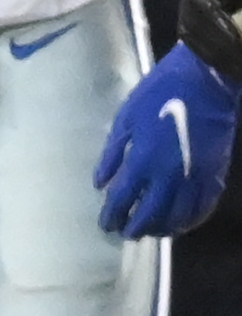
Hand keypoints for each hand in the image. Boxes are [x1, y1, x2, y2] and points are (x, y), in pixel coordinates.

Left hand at [94, 42, 237, 237]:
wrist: (205, 82)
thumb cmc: (158, 95)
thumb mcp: (125, 120)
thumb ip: (112, 155)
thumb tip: (100, 184)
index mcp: (142, 161)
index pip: (122, 200)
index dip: (112, 216)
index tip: (106, 225)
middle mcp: (169, 176)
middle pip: (150, 215)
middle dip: (136, 228)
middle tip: (126, 233)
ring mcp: (195, 177)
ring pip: (179, 217)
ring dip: (163, 228)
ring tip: (151, 232)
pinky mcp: (216, 173)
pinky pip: (204, 206)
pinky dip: (192, 219)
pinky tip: (182, 223)